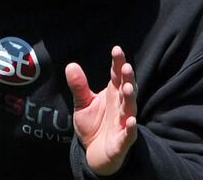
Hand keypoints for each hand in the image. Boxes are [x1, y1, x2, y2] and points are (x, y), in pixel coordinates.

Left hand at [65, 46, 137, 175]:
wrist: (94, 153)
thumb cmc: (93, 125)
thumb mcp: (83, 104)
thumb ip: (79, 86)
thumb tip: (71, 65)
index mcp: (113, 94)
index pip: (117, 76)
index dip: (118, 63)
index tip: (116, 49)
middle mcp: (121, 107)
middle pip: (126, 90)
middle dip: (127, 79)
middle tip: (126, 67)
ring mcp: (123, 123)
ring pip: (129, 109)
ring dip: (129, 99)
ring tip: (127, 87)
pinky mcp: (121, 142)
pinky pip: (128, 135)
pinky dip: (130, 129)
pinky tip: (131, 121)